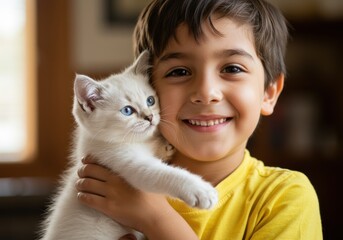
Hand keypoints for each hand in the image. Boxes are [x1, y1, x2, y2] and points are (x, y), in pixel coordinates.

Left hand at [76, 156, 198, 239]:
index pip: (100, 161)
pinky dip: (81, 197)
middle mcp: (115, 180)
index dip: (89, 160)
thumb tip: (137, 161)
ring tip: (80, 185)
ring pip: (86, 184)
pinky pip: (88, 199)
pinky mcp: (108, 207)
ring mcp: (111, 193)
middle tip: (81, 173)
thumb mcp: (147, 177)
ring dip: (80, 184)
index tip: (85, 160)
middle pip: (89, 170)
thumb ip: (139, 169)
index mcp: (123, 171)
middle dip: (82, 171)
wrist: (155, 215)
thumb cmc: (153, 197)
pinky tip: (81, 196)